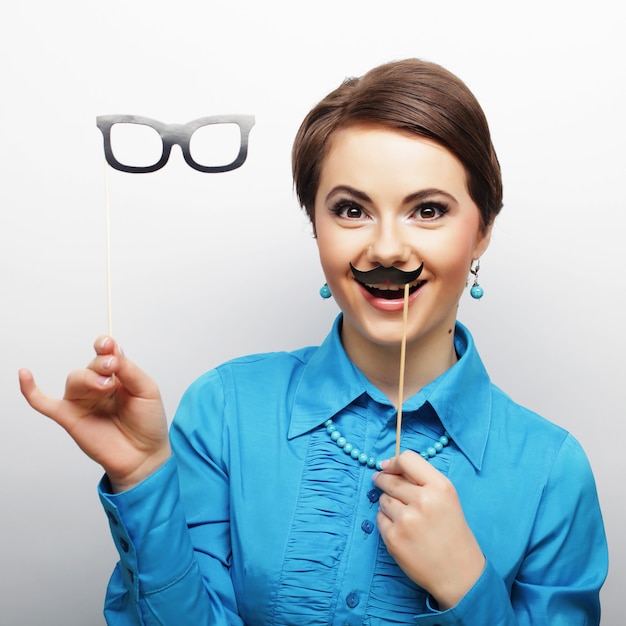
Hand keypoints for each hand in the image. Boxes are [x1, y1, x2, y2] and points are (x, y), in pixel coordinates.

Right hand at [18, 337, 170, 492]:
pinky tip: (25, 375)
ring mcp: (83, 402)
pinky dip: (31, 390)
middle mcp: (98, 386)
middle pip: (90, 366)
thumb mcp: (146, 390)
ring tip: (106, 385)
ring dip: (88, 378)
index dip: (104, 345)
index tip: (108, 345)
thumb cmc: (148, 422)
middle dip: (101, 365)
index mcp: (117, 375)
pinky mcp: (70, 418)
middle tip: (113, 368)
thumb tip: (113, 349)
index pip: (105, 353)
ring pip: (74, 379)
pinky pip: (44, 403)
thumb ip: (129, 370)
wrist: (144, 455)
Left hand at [373, 450, 484, 609]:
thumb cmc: (452, 532)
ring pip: (383, 499)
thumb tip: (390, 467)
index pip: (407, 459)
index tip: (387, 467)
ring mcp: (406, 520)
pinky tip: (401, 529)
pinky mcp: (393, 538)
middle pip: (390, 480)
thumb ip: (422, 480)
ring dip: (388, 503)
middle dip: (383, 480)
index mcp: (440, 487)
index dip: (394, 462)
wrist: (459, 573)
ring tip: (404, 515)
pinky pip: (379, 518)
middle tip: (380, 481)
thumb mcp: (447, 499)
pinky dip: (386, 521)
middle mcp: (422, 501)